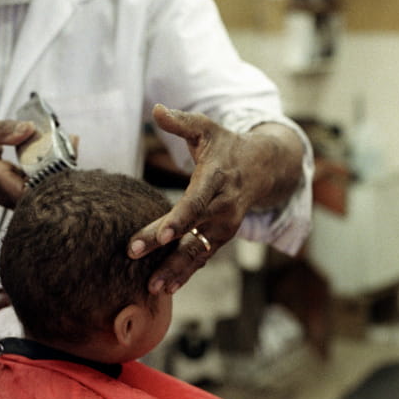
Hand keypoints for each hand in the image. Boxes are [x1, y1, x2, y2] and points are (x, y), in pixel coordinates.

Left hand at [129, 104, 302, 293]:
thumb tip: (156, 109)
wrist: (263, 169)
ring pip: (199, 251)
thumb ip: (181, 121)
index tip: (161, 235)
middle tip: (134, 255)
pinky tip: (166, 288)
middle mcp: (224, 206)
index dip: (178, 219)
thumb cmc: (226, 146)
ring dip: (176, 270)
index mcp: (217, 178)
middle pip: (192, 230)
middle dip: (166, 247)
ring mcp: (225, 225)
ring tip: (153, 288)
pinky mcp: (222, 237)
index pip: (196, 202)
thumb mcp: (207, 129)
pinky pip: (202, 257)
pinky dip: (185, 273)